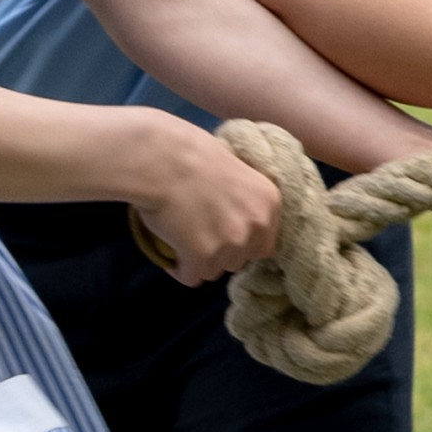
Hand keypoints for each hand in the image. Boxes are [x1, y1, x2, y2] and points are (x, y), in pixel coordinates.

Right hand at [130, 121, 287, 284]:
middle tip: (197, 235)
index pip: (265, 244)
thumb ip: (245, 201)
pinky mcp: (203, 256)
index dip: (241, 242)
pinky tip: (170, 255)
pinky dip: (179, 269)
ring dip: (200, 261)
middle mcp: (257, 225)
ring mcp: (232, 243)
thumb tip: (237, 221)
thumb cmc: (189, 155)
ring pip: (216, 270)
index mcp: (269, 202)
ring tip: (181, 241)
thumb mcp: (235, 172)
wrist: (161, 159)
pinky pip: (191, 276)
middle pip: (240, 259)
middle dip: (220, 252)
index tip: (221, 234)